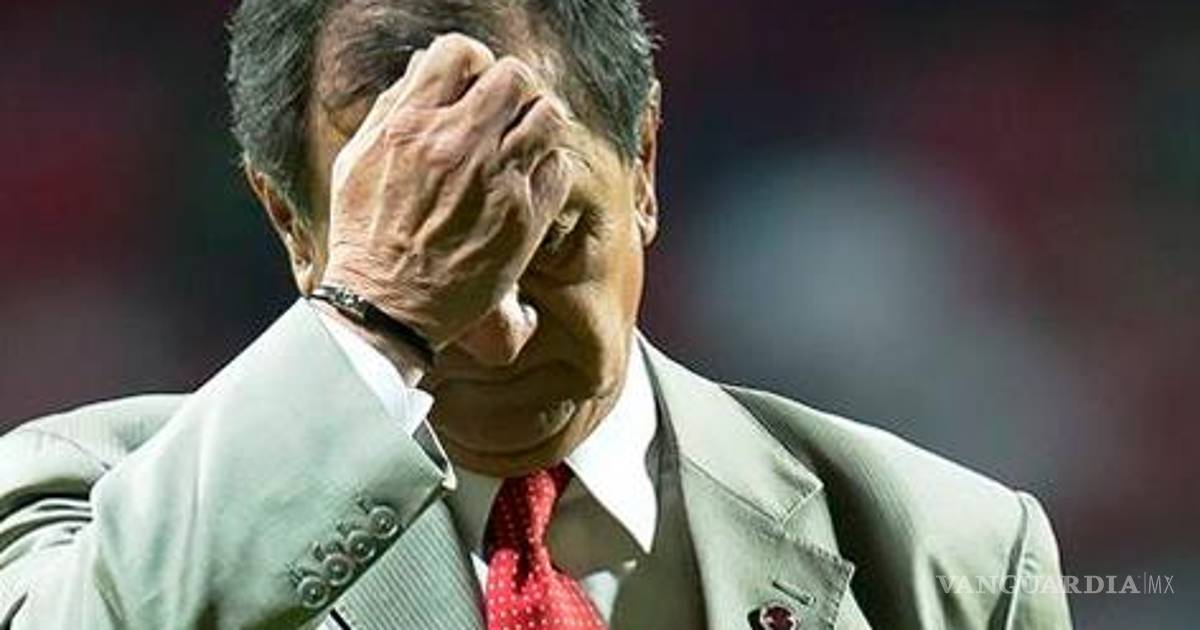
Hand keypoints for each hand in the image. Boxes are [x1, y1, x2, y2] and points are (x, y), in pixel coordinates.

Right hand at [321, 33, 575, 355]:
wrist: (387, 305)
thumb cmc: (365, 236)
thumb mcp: (357, 161)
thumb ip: (392, 110)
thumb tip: (424, 73)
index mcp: (412, 124)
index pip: (459, 52)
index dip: (471, 62)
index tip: (471, 83)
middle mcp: (459, 145)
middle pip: (514, 77)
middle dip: (512, 88)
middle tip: (506, 111)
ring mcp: (497, 181)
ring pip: (548, 116)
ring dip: (539, 122)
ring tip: (525, 141)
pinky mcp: (524, 219)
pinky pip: (559, 169)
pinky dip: (549, 166)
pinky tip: (529, 180)